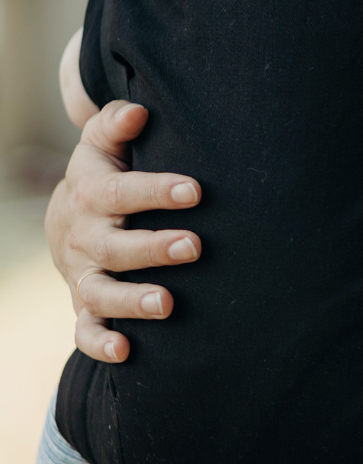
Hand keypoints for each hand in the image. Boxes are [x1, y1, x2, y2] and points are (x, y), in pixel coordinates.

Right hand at [46, 101, 201, 363]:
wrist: (67, 218)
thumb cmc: (105, 174)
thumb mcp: (104, 144)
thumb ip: (117, 124)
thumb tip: (139, 111)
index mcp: (92, 196)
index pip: (122, 193)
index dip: (156, 191)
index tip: (194, 190)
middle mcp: (85, 238)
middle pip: (115, 247)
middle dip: (154, 248)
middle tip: (195, 245)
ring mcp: (83, 275)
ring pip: (101, 294)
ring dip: (133, 302)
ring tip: (169, 304)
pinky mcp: (84, 306)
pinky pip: (85, 331)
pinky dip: (100, 344)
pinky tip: (128, 352)